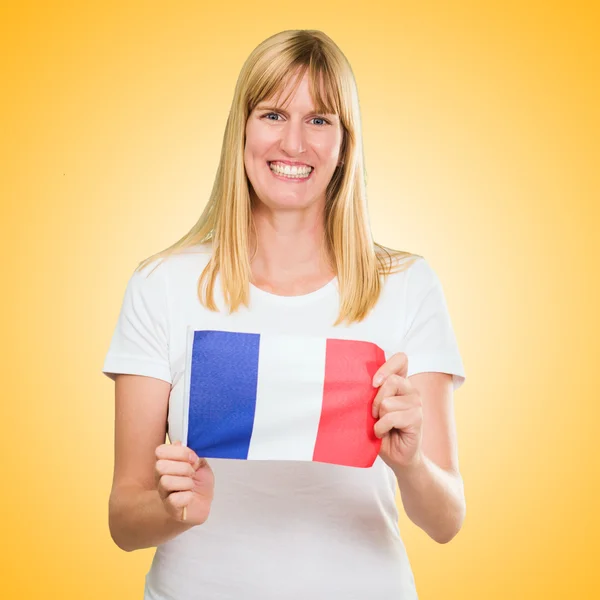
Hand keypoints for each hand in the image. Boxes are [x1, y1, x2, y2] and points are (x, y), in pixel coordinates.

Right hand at [154, 440, 214, 524]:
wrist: (203, 502)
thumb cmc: (200, 481)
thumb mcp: (199, 462)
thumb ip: (190, 452)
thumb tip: (178, 444)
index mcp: (167, 462)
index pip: (160, 451)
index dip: (179, 452)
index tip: (193, 458)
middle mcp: (160, 477)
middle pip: (160, 466)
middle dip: (183, 468)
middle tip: (192, 473)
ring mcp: (163, 493)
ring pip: (166, 482)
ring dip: (186, 483)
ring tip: (191, 485)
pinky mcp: (170, 508)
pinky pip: (174, 499)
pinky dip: (187, 497)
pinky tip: (190, 496)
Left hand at [371, 352, 423, 470]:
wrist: (396, 457)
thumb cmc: (382, 431)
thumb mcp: (373, 408)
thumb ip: (372, 393)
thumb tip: (358, 383)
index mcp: (400, 383)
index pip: (401, 360)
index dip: (387, 366)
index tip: (374, 383)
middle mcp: (411, 390)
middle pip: (390, 380)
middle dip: (375, 400)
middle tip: (375, 414)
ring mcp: (416, 404)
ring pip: (388, 401)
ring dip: (378, 417)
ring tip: (381, 425)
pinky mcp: (417, 418)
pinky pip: (391, 417)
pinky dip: (381, 427)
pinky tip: (383, 433)